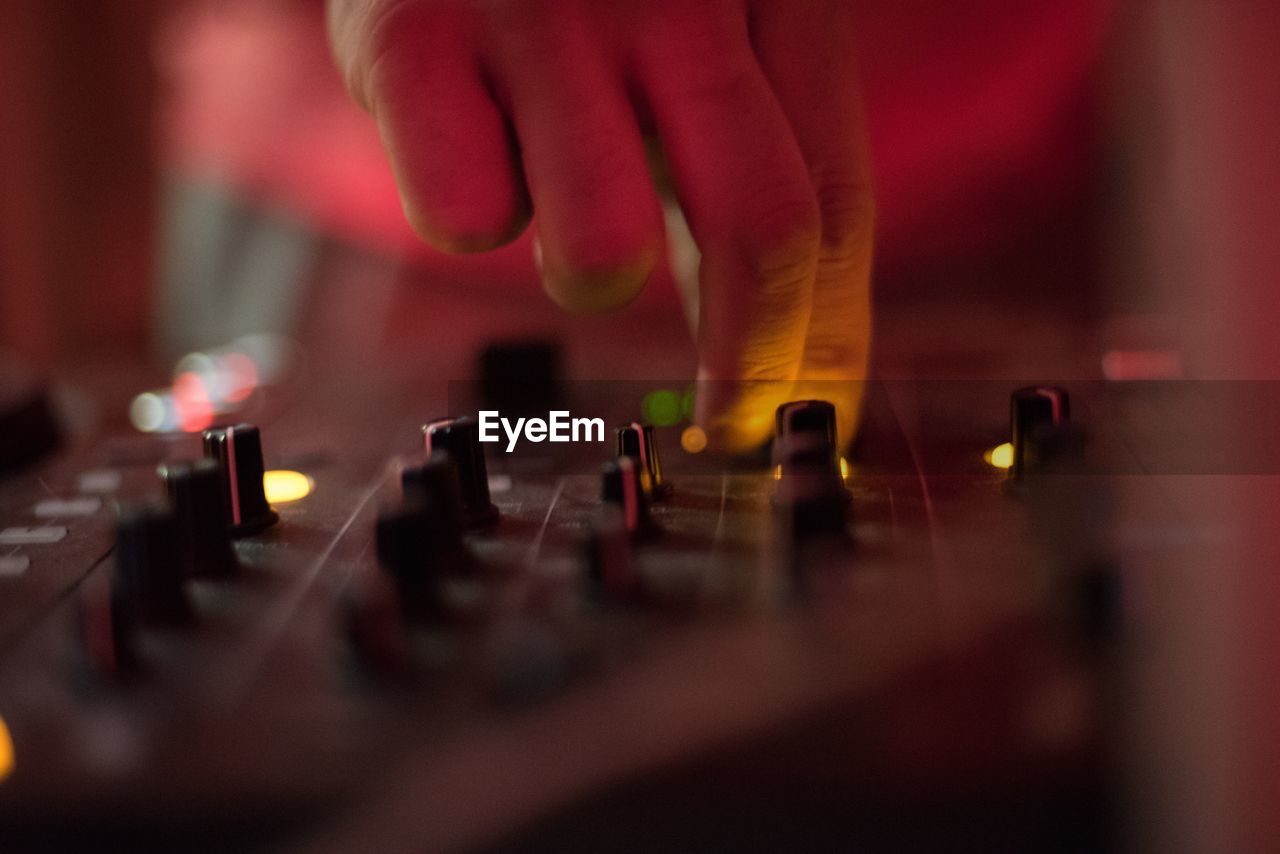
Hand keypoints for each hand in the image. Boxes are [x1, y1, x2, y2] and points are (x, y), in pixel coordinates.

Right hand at [328, 0, 872, 450]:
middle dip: (751, 360)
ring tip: (560, 197)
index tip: (810, 414)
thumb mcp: (697, 24)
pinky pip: (464, 219)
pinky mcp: (411, 40)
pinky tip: (470, 142)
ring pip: (603, 251)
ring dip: (588, 268)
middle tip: (726, 420)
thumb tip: (796, 343)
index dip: (830, 335)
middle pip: (764, 232)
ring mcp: (541, 13)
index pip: (836, 197)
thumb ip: (746, 159)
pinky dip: (471, 212)